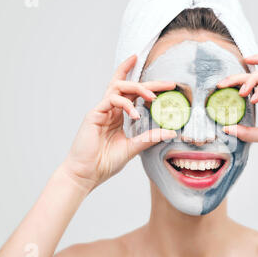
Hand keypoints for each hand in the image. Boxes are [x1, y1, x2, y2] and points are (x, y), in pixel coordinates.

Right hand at [61, 55, 176, 192]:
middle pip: (128, 86)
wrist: (86, 174)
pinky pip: (111, 100)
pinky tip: (135, 115)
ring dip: (138, 88)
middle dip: (149, 82)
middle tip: (168, 84)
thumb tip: (171, 132)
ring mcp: (102, 110)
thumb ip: (150, 138)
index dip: (148, 85)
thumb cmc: (104, 162)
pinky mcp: (94, 114)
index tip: (168, 85)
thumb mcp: (133, 148)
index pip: (133, 93)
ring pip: (119, 87)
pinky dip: (126, 104)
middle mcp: (110, 110)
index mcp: (118, 115)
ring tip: (153, 97)